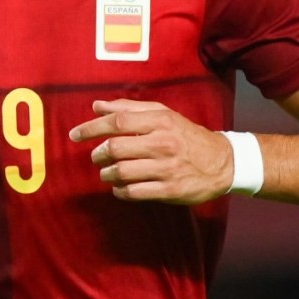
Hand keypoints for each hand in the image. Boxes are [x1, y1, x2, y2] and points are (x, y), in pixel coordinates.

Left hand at [69, 99, 232, 203]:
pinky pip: (135, 192)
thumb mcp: (162, 114)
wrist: (223, 162)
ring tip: (106, 172)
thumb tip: (97, 106)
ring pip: (123, 171)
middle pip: (117, 147)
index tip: (75, 134)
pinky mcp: (171, 190)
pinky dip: (120, 191)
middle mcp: (163, 143)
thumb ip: (129, 108)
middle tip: (96, 156)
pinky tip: (119, 188)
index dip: (92, 127)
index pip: (118, 121)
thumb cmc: (185, 134)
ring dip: (107, 174)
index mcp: (160, 121)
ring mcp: (167, 168)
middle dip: (98, 153)